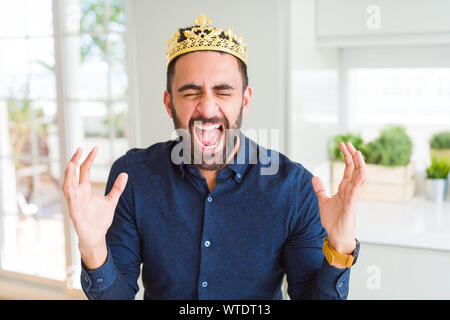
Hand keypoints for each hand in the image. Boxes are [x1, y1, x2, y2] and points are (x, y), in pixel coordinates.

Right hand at [61, 147, 127, 267]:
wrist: (96, 236)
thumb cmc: (100, 220)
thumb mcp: (112, 201)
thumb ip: (117, 188)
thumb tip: (125, 174)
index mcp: (85, 189)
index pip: (85, 170)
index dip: (89, 159)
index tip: (95, 148)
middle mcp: (78, 193)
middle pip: (74, 173)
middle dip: (75, 161)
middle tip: (78, 149)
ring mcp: (74, 201)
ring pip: (68, 184)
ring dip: (69, 174)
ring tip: (71, 162)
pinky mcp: (74, 211)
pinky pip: (69, 199)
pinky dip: (69, 191)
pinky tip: (70, 183)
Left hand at [311, 142, 366, 256]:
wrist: (336, 236)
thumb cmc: (333, 220)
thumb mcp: (323, 201)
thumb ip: (320, 190)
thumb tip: (315, 178)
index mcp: (345, 188)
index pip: (349, 168)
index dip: (347, 156)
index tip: (343, 144)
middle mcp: (351, 191)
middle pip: (356, 169)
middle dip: (353, 156)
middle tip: (349, 143)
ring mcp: (353, 197)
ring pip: (360, 178)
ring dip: (360, 165)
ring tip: (358, 153)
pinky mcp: (352, 206)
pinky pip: (357, 192)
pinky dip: (359, 182)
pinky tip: (360, 173)